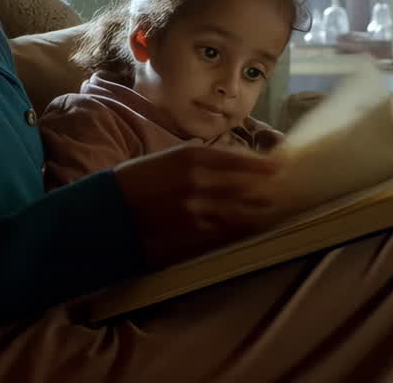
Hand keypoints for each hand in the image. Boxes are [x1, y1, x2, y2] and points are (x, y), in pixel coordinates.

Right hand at [112, 144, 289, 268]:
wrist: (105, 213)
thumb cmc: (138, 180)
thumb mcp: (170, 158)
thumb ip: (206, 160)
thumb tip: (243, 163)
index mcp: (193, 156)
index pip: (243, 160)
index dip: (266, 166)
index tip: (283, 167)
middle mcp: (199, 182)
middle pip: (249, 187)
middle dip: (270, 190)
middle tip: (287, 191)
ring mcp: (197, 212)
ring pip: (244, 212)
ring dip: (263, 212)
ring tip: (277, 210)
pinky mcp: (192, 236)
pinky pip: (228, 233)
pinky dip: (243, 230)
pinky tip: (254, 227)